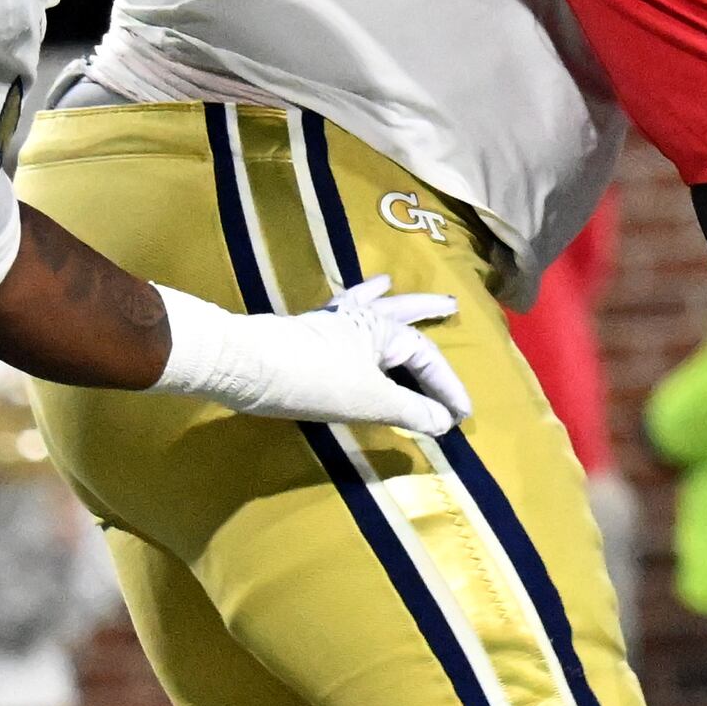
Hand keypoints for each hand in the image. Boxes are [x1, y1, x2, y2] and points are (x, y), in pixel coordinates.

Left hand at [160, 278, 472, 435]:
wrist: (244, 366)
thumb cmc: (313, 380)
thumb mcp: (371, 401)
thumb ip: (411, 410)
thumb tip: (444, 422)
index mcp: (383, 331)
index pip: (427, 357)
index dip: (448, 386)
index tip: (462, 415)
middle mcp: (361, 319)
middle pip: (402, 314)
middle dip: (427, 311)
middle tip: (451, 305)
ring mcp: (331, 322)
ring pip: (367, 306)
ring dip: (385, 299)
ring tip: (391, 283)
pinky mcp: (305, 331)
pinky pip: (338, 311)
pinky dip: (349, 304)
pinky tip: (344, 303)